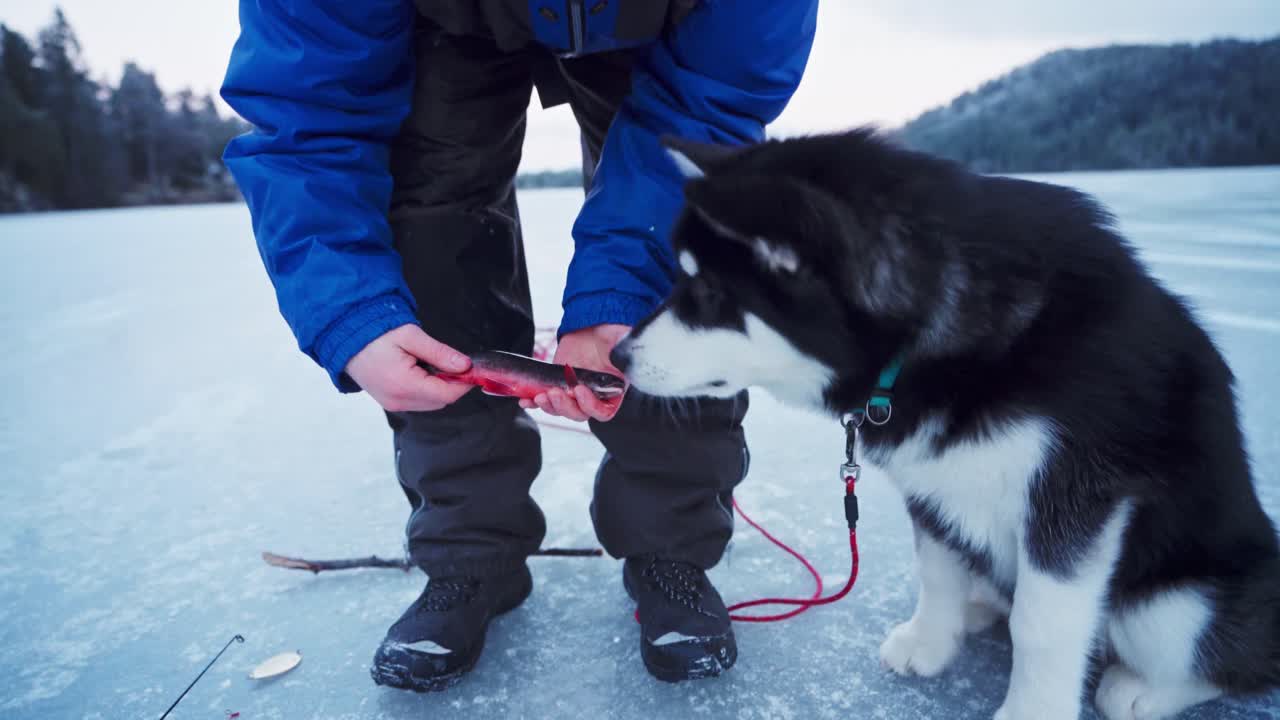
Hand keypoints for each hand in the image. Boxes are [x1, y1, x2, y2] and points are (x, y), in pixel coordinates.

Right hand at [345, 324, 472, 411]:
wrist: (346, 339)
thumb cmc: (375, 334)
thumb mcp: (411, 336)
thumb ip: (440, 353)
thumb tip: (464, 366)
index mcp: (404, 384)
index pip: (447, 393)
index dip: (464, 383)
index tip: (473, 369)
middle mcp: (398, 400)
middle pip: (441, 401)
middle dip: (453, 384)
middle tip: (455, 363)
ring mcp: (393, 404)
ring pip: (431, 403)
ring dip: (440, 387)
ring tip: (432, 364)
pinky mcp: (390, 403)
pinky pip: (418, 402)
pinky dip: (427, 389)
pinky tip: (421, 371)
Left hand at [519, 323, 628, 421]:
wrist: (591, 327)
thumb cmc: (611, 335)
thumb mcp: (622, 344)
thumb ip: (624, 356)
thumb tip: (622, 361)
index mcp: (613, 392)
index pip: (603, 412)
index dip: (591, 406)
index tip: (580, 389)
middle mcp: (594, 397)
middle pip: (579, 414)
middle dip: (565, 406)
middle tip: (555, 392)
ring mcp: (574, 393)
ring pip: (561, 410)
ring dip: (550, 406)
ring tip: (540, 396)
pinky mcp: (557, 386)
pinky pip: (546, 400)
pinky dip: (534, 403)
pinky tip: (526, 400)